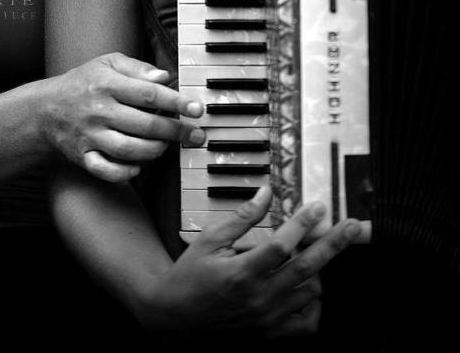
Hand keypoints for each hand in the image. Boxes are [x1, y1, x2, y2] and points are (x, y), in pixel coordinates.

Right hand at [45, 53, 203, 181]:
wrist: (45, 109)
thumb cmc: (84, 82)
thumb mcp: (107, 63)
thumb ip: (137, 68)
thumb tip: (165, 78)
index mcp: (107, 84)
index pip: (148, 94)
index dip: (176, 102)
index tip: (197, 109)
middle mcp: (99, 110)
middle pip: (144, 125)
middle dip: (175, 131)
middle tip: (195, 134)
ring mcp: (90, 136)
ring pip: (129, 150)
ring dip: (154, 151)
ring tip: (166, 145)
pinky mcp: (83, 156)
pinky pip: (106, 171)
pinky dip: (125, 173)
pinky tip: (139, 165)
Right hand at [141, 187, 360, 338]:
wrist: (177, 319)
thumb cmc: (191, 274)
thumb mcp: (209, 239)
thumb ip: (241, 218)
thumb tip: (266, 194)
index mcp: (241, 273)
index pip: (282, 245)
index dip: (302, 224)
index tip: (317, 206)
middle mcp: (259, 298)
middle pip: (307, 268)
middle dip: (333, 244)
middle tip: (352, 226)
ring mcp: (268, 320)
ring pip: (311, 292)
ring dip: (318, 268)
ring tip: (315, 250)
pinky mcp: (272, 334)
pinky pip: (307, 323)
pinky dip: (314, 303)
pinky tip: (308, 285)